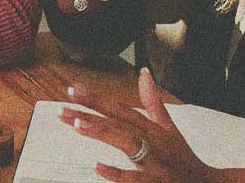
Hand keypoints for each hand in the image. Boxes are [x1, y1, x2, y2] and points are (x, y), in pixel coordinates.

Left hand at [60, 68, 220, 182]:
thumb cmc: (182, 158)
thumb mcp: (168, 127)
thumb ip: (153, 101)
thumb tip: (144, 73)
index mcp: (150, 128)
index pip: (119, 109)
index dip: (95, 99)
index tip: (71, 91)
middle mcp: (152, 140)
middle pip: (117, 123)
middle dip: (89, 114)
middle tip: (62, 109)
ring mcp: (155, 161)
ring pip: (127, 143)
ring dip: (103, 133)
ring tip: (77, 126)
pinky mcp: (158, 182)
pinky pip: (136, 178)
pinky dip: (117, 173)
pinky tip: (97, 167)